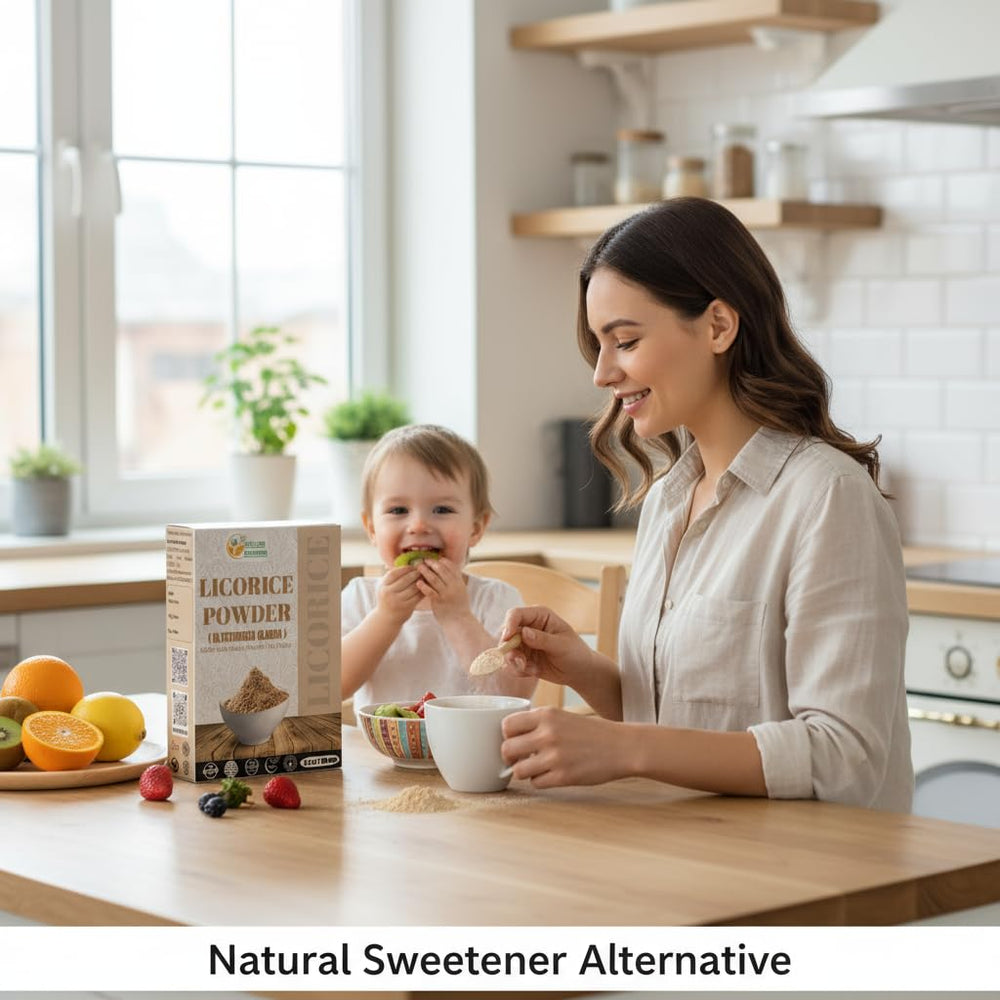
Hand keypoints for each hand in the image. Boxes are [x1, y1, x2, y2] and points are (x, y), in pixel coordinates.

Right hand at [375, 565, 422, 622]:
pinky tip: (427, 586)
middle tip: (423, 569)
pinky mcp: (407, 608)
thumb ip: (393, 578)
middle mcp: (389, 593)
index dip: (405, 568)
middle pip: (406, 579)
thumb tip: (406, 563)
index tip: (413, 566)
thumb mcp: (386, 588)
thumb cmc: (388, 600)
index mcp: (383, 586)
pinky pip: (418, 596)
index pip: (395, 573)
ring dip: (421, 581)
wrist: (386, 619)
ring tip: (426, 576)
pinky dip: (423, 590)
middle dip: (416, 573)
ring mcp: (398, 601)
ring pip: (413, 587)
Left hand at [415, 558, 470, 622]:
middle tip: (424, 560)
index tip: (435, 558)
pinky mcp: (439, 602)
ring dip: (426, 572)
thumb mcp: (461, 591)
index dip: (442, 561)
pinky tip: (418, 582)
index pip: (451, 567)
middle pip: (442, 570)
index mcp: (459, 583)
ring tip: (419, 567)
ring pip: (435, 579)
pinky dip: (424, 586)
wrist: (459, 622)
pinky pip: (430, 592)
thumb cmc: (459, 607)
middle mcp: (454, 586)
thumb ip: (456, 581)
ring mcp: (446, 594)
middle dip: (432, 564)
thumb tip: (450, 571)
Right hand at [499, 605, 594, 687]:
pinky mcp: (522, 657)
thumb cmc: (576, 653)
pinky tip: (534, 671)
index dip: (509, 625)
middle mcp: (528, 626)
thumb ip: (543, 639)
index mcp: (539, 615)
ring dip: (515, 663)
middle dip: (510, 650)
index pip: (516, 614)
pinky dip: (519, 670)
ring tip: (531, 669)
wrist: (580, 671)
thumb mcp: (562, 645)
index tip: (507, 640)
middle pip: (506, 633)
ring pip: (506, 651)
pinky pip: (511, 664)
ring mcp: (524, 642)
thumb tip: (524, 632)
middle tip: (521, 662)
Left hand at [500, 708, 628, 787]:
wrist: (622, 747)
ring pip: (518, 770)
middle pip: (507, 749)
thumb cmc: (592, 732)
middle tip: (520, 758)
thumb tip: (511, 735)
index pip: (507, 725)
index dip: (507, 735)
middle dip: (510, 757)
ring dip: (524, 771)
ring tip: (536, 768)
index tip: (515, 740)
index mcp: (546, 714)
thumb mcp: (563, 716)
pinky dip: (540, 781)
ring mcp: (554, 756)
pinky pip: (536, 783)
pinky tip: (551, 775)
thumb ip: (539, 723)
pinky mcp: (563, 777)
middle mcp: (547, 734)